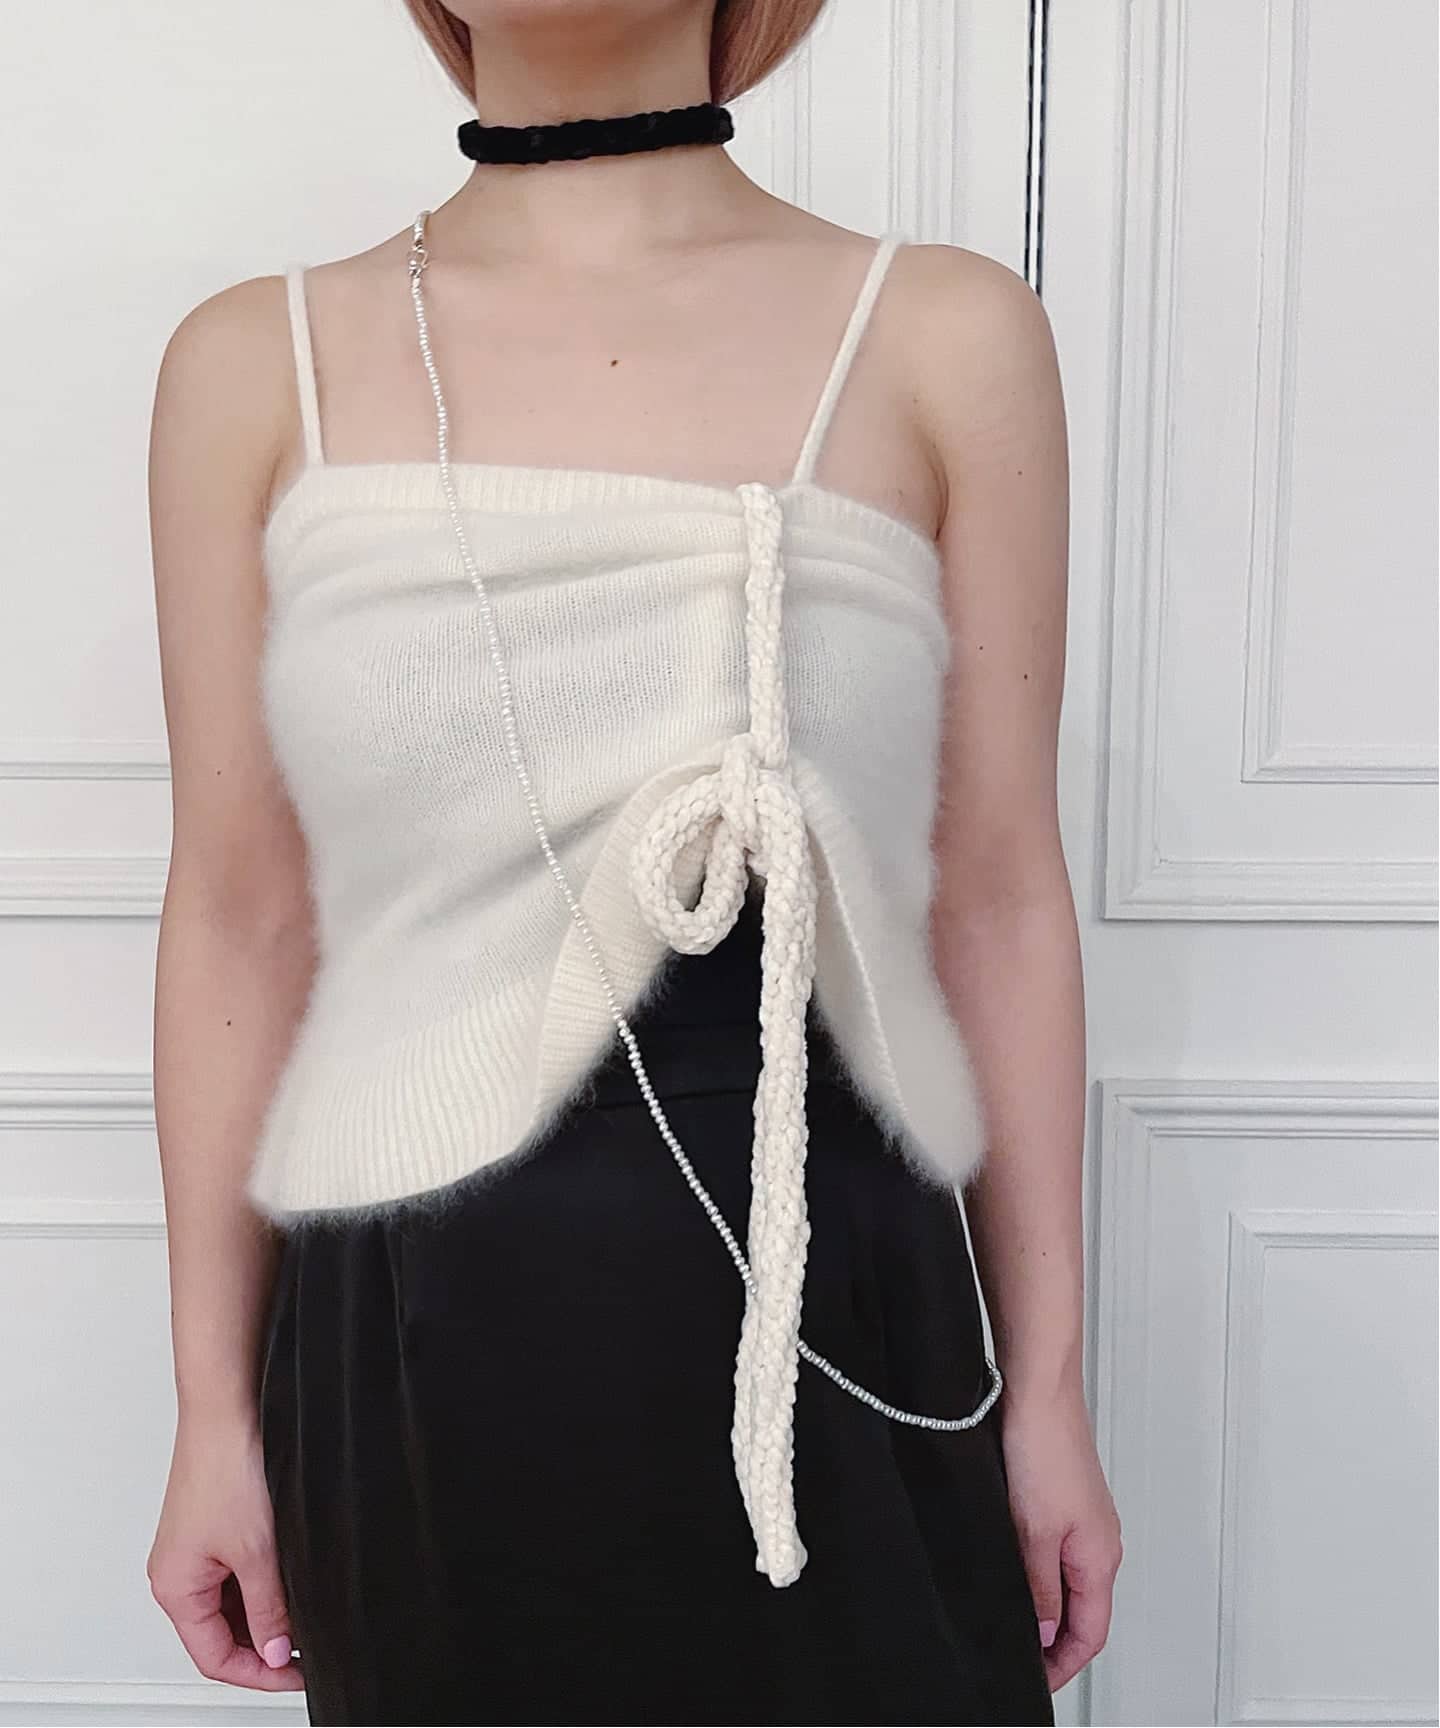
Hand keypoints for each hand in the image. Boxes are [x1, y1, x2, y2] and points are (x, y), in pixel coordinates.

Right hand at [147, 1410, 302, 1690]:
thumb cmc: (227, 1465)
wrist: (228, 1405)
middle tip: (307, 1648)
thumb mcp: (258, 1552)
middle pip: (221, 1632)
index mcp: (175, 1587)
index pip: (214, 1657)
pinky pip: (236, 1571)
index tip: (297, 1675)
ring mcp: (195, 1547)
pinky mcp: (213, 1524)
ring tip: (303, 1612)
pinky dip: (262, 1582)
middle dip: (264, 1644)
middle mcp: (178, 1571)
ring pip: (231, 1602)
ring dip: (265, 1611)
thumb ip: (269, 1608)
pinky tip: (289, 1577)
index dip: (259, 1674)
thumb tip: (278, 1649)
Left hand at [1000, 1380, 1121, 1692]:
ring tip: (1020, 1626)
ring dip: (1049, 1607)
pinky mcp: (1063, 1496)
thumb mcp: (1034, 1532)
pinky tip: (1018, 1571)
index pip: (1090, 1632)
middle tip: (1025, 1662)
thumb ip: (1041, 1588)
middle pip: (1085, 1610)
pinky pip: (1058, 1550)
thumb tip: (1045, 1632)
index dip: (1064, 1665)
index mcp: (1100, 1555)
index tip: (1038, 1682)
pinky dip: (1041, 1573)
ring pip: (1070, 1580)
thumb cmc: (1043, 1445)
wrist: (1036, 1387)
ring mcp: (1083, 1516)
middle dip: (1057, 1643)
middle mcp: (1098, 1539)